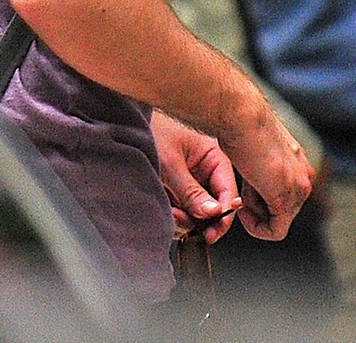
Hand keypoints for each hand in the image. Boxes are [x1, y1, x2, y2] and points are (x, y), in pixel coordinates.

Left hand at [151, 111, 241, 243]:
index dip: (224, 214)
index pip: (229, 190)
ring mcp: (193, 177)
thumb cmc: (153, 129)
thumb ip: (192, 191)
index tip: (212, 232)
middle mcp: (206, 167)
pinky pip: (184, 207)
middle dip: (200, 218)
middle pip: (214, 204)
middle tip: (184, 223)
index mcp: (214, 155)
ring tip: (169, 210)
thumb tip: (214, 213)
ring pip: (198, 210)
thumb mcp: (171, 164)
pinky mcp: (179, 185)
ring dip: (185, 217)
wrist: (126, 122)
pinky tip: (165, 206)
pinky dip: (175, 212)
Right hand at [220, 105, 313, 241]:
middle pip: (282, 210)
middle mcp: (304, 174)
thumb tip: (254, 183)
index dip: (259, 196)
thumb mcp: (256, 148)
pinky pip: (275, 231)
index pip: (283, 195)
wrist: (241, 115)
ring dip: (255, 212)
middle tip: (242, 189)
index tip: (243, 188)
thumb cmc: (241, 124)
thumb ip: (262, 168)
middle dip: (258, 205)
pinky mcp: (287, 199)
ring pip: (278, 220)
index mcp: (299, 161)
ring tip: (243, 188)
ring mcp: (299, 187)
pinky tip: (243, 210)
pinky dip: (256, 228)